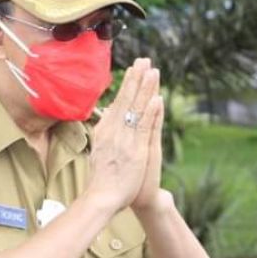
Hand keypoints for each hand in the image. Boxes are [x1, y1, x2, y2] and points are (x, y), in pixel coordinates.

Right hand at [85, 58, 161, 213]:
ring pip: (136, 109)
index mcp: (105, 130)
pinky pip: (144, 127)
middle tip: (144, 59)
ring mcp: (124, 139)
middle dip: (136, 78)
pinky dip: (150, 112)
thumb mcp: (100, 150)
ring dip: (145, 89)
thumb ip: (106, 132)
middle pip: (126, 99)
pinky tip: (156, 99)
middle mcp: (113, 131)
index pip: (119, 102)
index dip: (127, 85)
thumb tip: (109, 115)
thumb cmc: (102, 179)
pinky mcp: (136, 150)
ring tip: (153, 70)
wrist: (100, 198)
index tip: (134, 69)